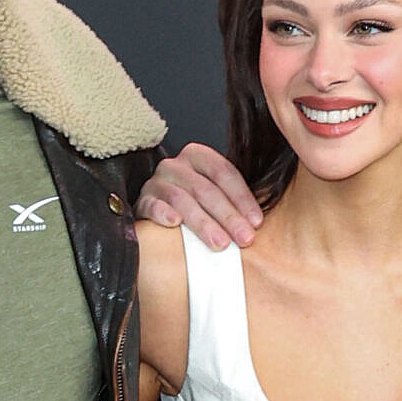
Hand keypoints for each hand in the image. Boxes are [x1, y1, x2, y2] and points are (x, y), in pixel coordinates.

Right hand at [138, 143, 263, 249]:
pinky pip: (152, 205)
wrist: (157, 215)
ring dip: (203, 223)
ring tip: (220, 244)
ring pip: (182, 199)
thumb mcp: (214, 197)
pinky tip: (175, 224)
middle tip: (244, 239)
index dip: (242, 198)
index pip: (224, 172)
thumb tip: (259, 223)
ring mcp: (156, 182)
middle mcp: (175, 165)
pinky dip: (163, 214)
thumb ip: (232, 201)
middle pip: (206, 189)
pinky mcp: (142, 202)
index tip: (256, 223)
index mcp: (197, 156)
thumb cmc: (193, 207)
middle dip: (228, 216)